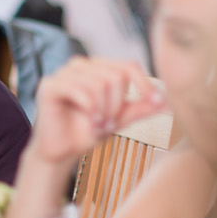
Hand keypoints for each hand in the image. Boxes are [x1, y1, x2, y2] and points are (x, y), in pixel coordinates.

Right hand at [28, 57, 165, 167]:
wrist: (61, 151)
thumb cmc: (87, 132)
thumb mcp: (120, 118)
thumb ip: (141, 107)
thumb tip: (168, 100)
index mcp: (97, 68)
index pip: (127, 66)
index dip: (144, 84)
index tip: (156, 102)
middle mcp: (79, 66)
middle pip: (115, 75)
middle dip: (118, 104)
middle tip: (109, 124)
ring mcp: (63, 74)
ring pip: (99, 83)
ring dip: (104, 110)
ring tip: (98, 125)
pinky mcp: (49, 86)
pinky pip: (79, 90)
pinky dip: (90, 109)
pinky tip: (90, 122)